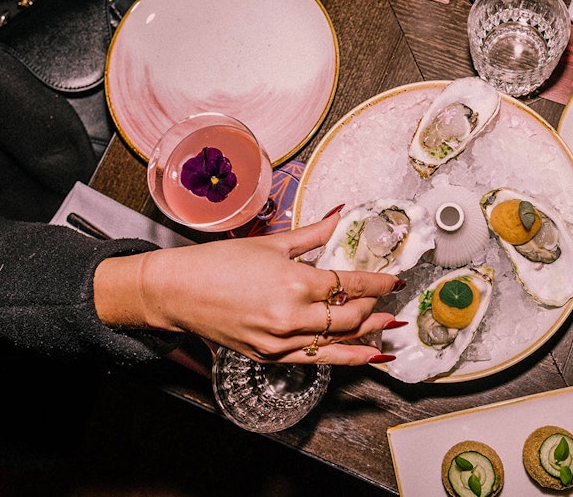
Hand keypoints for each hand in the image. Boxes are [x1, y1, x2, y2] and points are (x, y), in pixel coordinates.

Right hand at [93, 213, 404, 364]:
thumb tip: (340, 213)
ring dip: (367, 334)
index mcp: (295, 282)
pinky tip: (366, 355)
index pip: (351, 284)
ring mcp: (280, 341)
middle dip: (374, 308)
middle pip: (350, 316)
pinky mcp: (270, 356)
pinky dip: (345, 357)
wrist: (177, 292)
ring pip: (337, 341)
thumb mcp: (272, 244)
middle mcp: (292, 316)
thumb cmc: (219, 263)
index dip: (378, 283)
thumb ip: (313, 233)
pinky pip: (317, 359)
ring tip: (388, 327)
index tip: (395, 280)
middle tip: (388, 300)